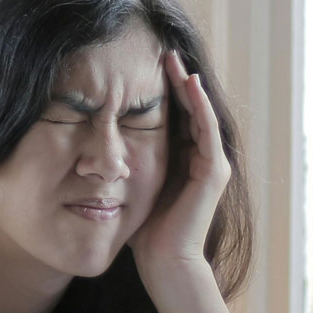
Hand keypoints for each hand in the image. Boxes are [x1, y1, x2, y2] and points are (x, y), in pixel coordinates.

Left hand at [131, 50, 230, 274]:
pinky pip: (207, 130)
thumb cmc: (146, 230)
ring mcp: (211, 163)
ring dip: (188, 85)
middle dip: (176, 82)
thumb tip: (98, 150)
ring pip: (200, 114)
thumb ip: (127, 166)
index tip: (144, 68)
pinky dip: (199, 105)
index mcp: (182, 161)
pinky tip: (189, 82)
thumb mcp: (134, 186)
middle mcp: (200, 158)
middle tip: (162, 53)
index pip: (175, 118)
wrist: (164, 260)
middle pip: (189, 110)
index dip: (163, 93)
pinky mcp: (215, 171)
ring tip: (174, 59)